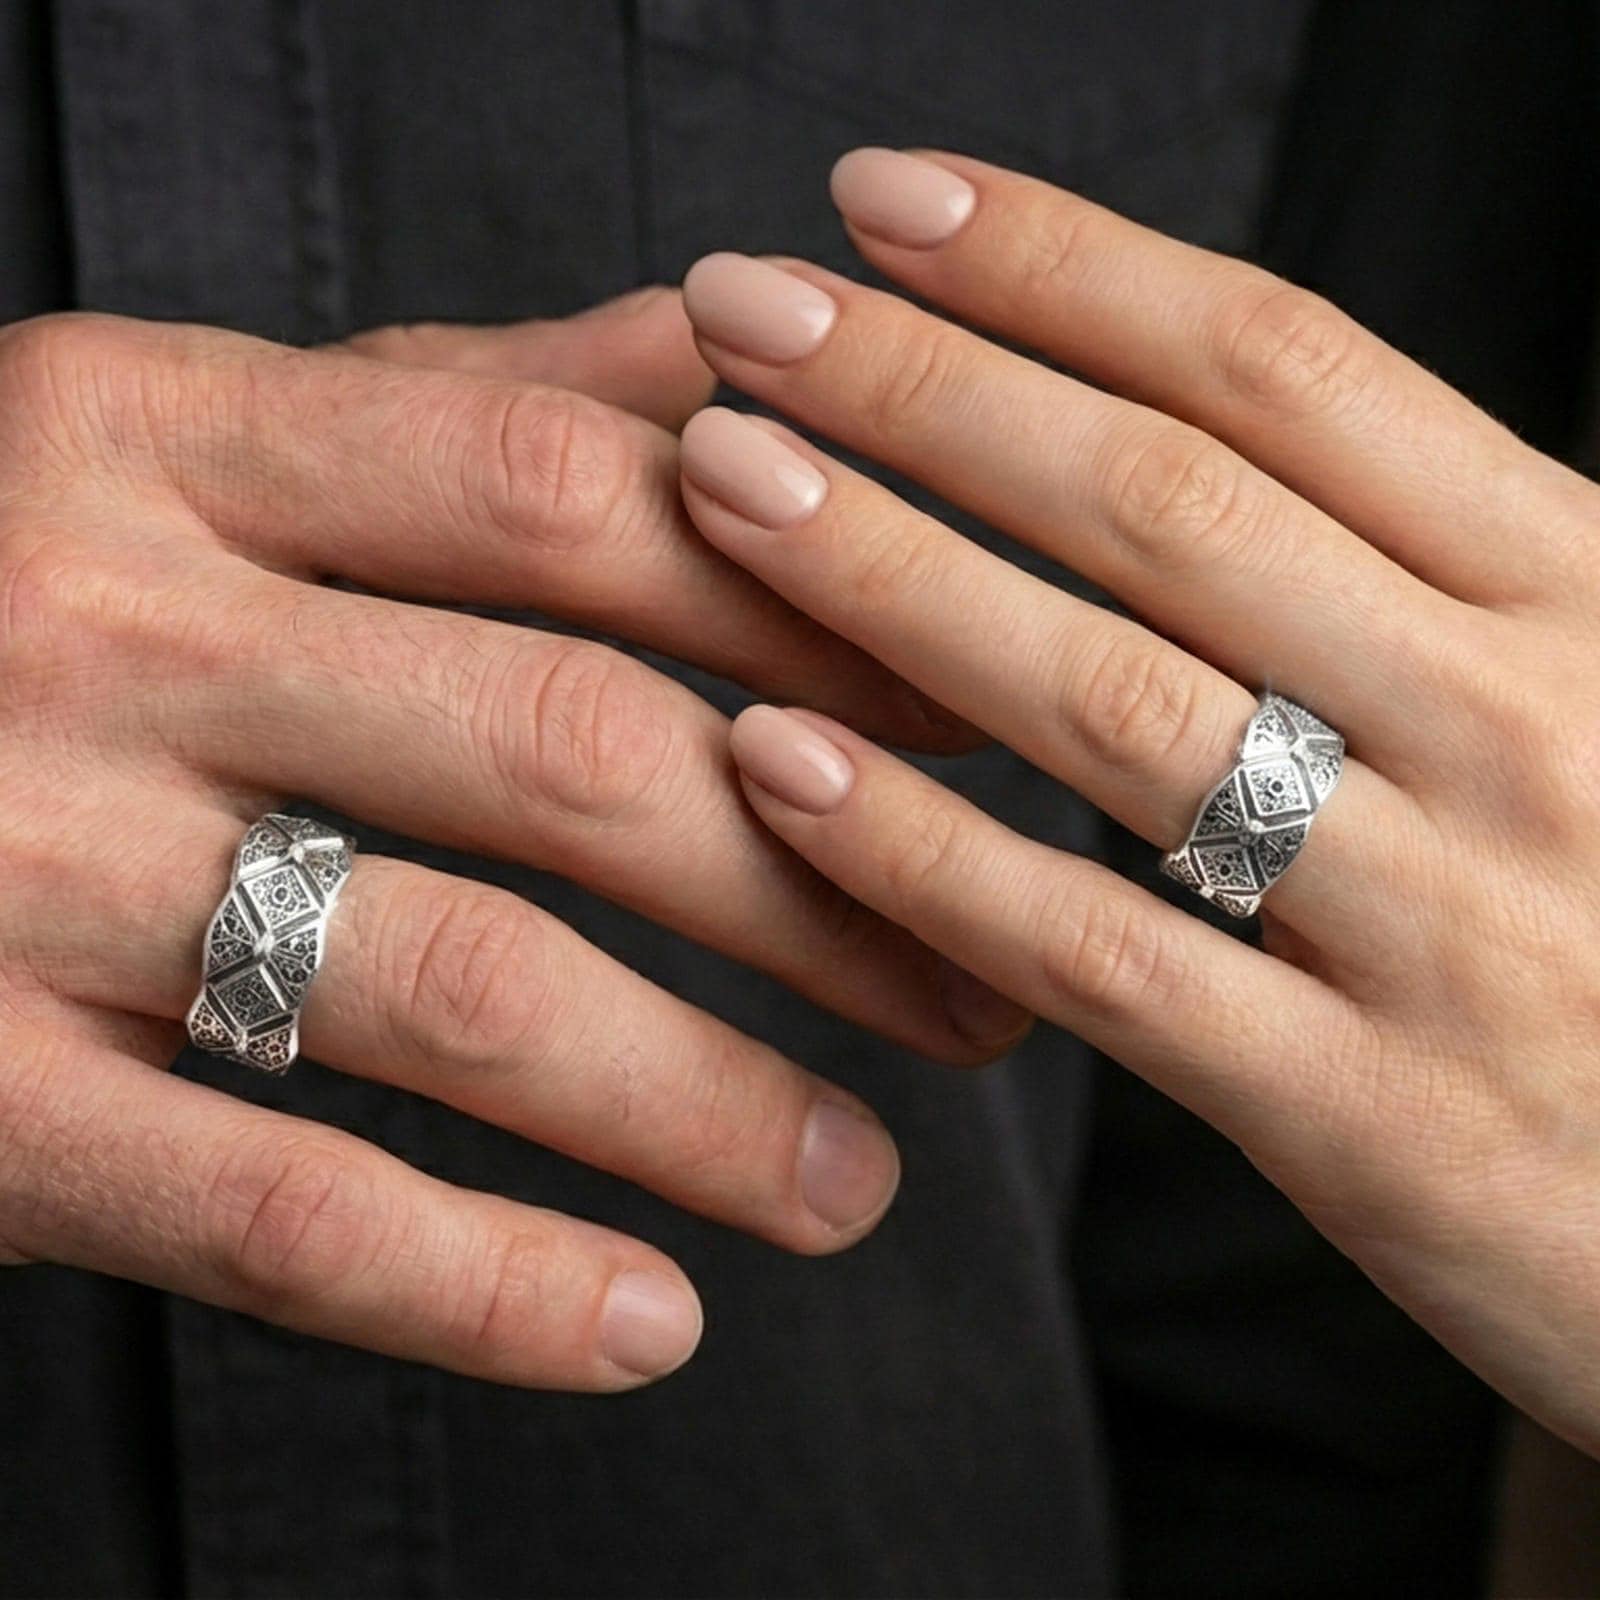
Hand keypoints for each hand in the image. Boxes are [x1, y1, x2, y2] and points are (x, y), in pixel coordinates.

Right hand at [0, 289, 1026, 1391]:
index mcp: (166, 437)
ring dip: (702, 1106)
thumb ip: (452, 404)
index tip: (973, 733)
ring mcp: (19, 870)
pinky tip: (646, 1327)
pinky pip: (271, 1210)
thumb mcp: (194, 442)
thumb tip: (720, 356)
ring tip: (855, 1183)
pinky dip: (484, 1287)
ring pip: (453, 989)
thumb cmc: (0, 583)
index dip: (812, 622)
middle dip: (819, 887)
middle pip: (566, 747)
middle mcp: (100, 632)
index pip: (575, 498)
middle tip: (977, 989)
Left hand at [676, 150, 1599, 1451]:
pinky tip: (775, 766)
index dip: (1062, 268)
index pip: (1281, 368)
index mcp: (1577, 591)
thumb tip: (1179, 434)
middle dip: (929, 384)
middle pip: (1166, 502)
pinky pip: (1102, 958)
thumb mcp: (1595, 698)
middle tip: (743, 308)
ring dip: (890, 573)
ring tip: (723, 480)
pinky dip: (921, 855)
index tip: (888, 205)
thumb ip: (1416, 578)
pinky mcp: (1369, 1117)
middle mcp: (1519, 723)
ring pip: (1116, 704)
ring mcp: (1446, 924)